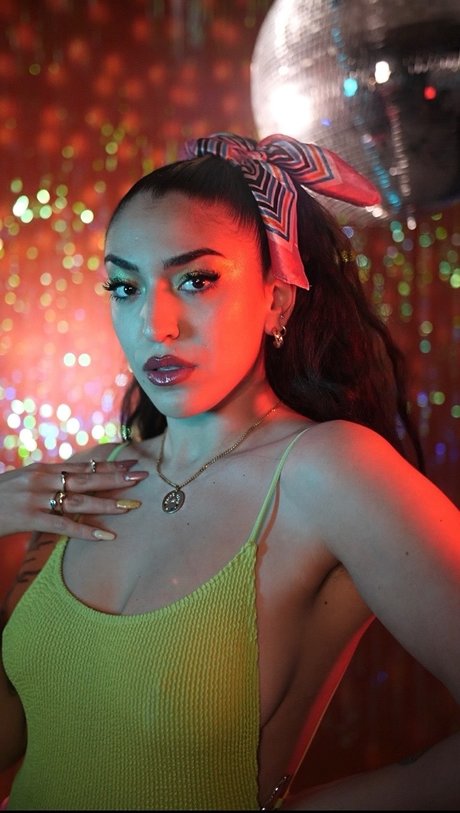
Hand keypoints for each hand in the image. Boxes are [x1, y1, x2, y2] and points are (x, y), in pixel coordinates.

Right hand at [0, 459, 147, 540]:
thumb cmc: (0, 497)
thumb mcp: (25, 481)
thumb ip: (49, 479)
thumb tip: (74, 479)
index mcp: (43, 469)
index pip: (83, 466)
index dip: (108, 464)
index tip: (132, 462)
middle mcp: (43, 479)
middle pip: (87, 478)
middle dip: (116, 478)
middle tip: (142, 477)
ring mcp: (37, 498)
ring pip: (79, 500)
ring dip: (108, 504)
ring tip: (131, 507)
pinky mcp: (30, 517)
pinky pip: (63, 525)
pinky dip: (86, 531)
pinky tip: (106, 536)